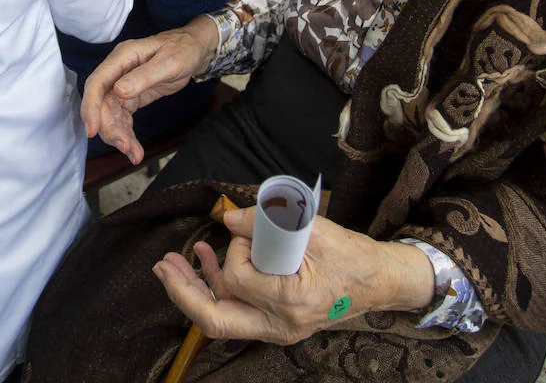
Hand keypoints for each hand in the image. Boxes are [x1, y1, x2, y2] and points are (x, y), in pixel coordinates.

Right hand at [80, 17, 217, 163]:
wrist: (193, 50)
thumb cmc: (182, 50)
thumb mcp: (169, 63)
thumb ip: (144, 76)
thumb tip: (119, 91)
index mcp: (122, 57)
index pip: (97, 83)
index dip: (91, 107)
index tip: (92, 130)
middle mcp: (117, 71)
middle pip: (102, 103)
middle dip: (109, 128)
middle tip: (125, 147)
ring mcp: (122, 84)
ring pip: (110, 114)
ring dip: (119, 135)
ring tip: (134, 153)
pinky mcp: (130, 96)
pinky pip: (122, 118)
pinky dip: (126, 134)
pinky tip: (134, 148)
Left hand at [152, 208, 435, 344]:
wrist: (382, 282)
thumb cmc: (354, 256)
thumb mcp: (315, 230)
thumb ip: (270, 221)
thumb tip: (228, 217)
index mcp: (292, 303)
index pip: (239, 280)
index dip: (233, 251)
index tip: (246, 230)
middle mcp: (281, 325)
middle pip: (217, 321)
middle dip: (184, 293)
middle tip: (163, 267)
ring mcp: (277, 329)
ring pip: (222, 318)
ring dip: (195, 289)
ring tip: (172, 263)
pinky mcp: (275, 321)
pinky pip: (237, 310)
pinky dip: (218, 287)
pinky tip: (203, 261)